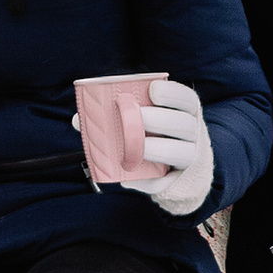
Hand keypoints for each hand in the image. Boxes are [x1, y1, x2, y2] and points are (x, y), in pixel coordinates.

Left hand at [128, 76, 214, 215]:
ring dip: (158, 149)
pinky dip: (149, 182)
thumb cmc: (154, 138)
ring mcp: (192, 158)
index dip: (172, 93)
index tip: (152, 90)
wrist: (173, 174)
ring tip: (137, 149)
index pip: (186, 99)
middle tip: (139, 117)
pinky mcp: (183, 182)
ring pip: (182, 153)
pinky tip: (129, 179)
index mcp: (185, 112)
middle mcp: (194, 133)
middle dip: (160, 119)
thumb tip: (79, 120)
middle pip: (184, 124)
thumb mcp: (140, 124)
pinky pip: (167, 182)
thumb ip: (114, 117)